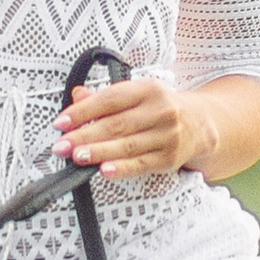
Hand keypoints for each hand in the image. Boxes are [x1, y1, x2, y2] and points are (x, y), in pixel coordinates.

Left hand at [56, 67, 211, 180]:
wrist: (199, 124)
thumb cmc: (159, 108)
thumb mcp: (136, 94)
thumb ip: (104, 97)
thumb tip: (77, 95)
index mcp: (147, 89)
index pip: (110, 99)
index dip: (83, 111)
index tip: (60, 122)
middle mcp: (160, 110)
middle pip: (116, 124)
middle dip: (85, 135)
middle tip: (62, 145)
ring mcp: (166, 135)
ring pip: (127, 145)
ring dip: (99, 152)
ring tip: (77, 156)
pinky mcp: (169, 158)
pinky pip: (141, 165)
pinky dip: (122, 168)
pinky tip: (104, 170)